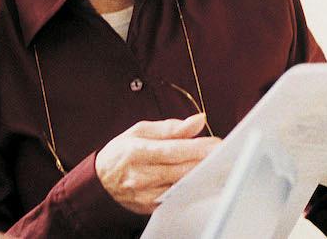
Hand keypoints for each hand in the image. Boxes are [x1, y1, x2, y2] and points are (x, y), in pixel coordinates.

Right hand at [95, 113, 219, 213]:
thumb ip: (171, 128)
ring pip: (182, 185)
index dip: (198, 147)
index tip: (217, 143)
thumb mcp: (140, 131)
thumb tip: (198, 120)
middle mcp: (140, 175)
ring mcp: (145, 194)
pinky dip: (192, 188)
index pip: (173, 150)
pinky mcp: (150, 207)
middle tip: (226, 153)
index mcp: (137, 151)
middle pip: (181, 170)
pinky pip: (177, 197)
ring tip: (219, 164)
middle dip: (206, 161)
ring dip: (203, 175)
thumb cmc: (122, 152)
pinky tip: (204, 180)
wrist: (101, 180)